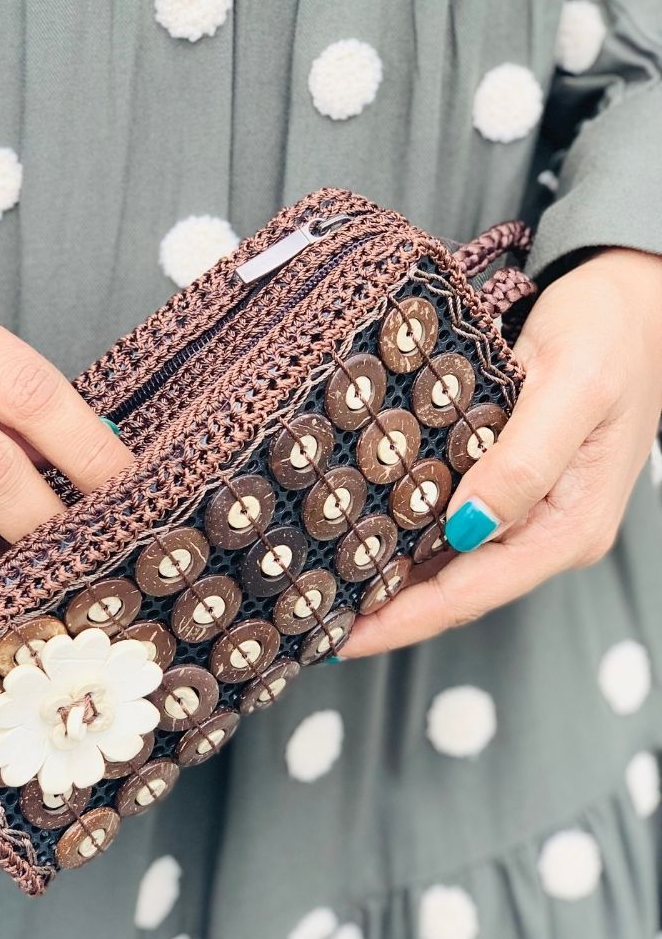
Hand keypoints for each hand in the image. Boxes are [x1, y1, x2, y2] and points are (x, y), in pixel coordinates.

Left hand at [342, 247, 661, 657]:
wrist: (635, 300)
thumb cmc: (608, 334)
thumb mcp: (570, 388)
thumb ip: (522, 462)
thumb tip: (465, 527)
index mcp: (567, 526)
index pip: (469, 594)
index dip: (401, 621)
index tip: (339, 638)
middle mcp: (547, 532)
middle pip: (454, 592)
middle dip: (384, 614)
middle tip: (308, 619)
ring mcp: (531, 513)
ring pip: (450, 567)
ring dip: (389, 584)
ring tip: (322, 592)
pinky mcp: (513, 488)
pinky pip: (452, 531)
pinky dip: (405, 543)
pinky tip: (362, 541)